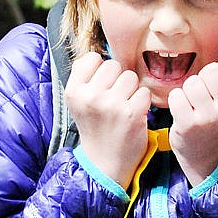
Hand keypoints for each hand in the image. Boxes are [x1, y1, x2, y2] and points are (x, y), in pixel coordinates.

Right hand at [65, 52, 150, 189]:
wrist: (103, 163)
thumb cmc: (95, 128)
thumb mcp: (79, 102)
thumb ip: (85, 76)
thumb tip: (98, 55)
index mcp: (73, 91)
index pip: (93, 58)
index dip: (101, 71)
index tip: (101, 88)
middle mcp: (90, 96)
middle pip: (114, 65)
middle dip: (118, 80)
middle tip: (113, 102)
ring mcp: (111, 105)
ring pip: (131, 77)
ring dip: (131, 91)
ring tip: (123, 108)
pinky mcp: (132, 114)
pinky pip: (144, 92)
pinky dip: (142, 103)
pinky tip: (133, 116)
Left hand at [168, 47, 217, 185]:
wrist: (209, 155)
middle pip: (211, 70)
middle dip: (204, 78)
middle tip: (205, 97)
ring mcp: (208, 118)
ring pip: (192, 82)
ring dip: (189, 90)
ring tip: (194, 104)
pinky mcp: (188, 125)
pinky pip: (176, 95)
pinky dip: (176, 100)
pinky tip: (184, 110)